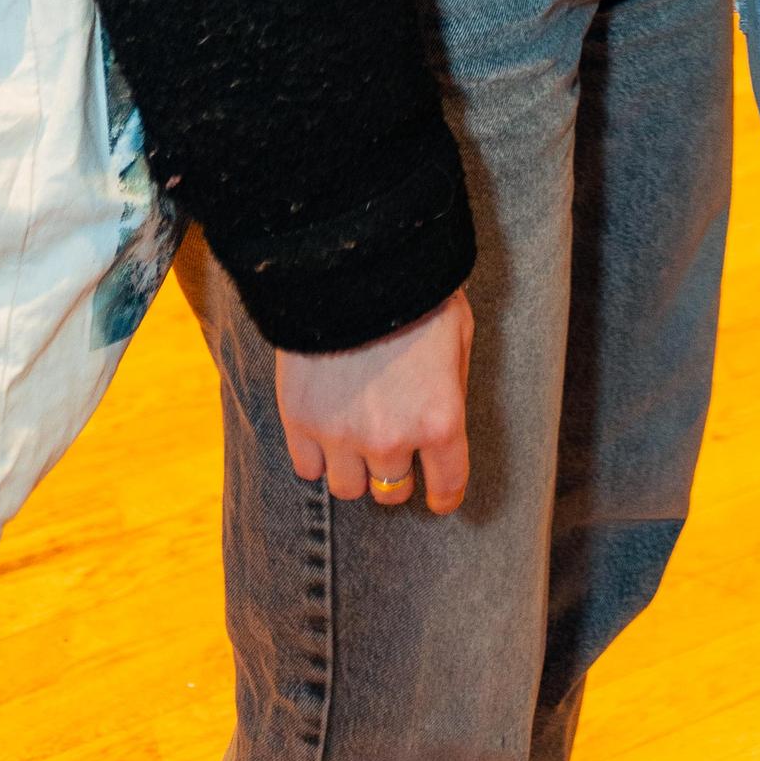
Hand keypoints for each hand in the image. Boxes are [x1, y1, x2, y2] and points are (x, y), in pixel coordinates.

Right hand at [276, 288, 473, 511]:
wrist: (352, 265)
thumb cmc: (416, 294)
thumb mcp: (458, 334)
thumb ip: (452, 387)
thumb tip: (443, 422)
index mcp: (440, 419)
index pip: (447, 487)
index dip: (443, 496)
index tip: (438, 495)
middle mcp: (392, 439)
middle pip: (393, 493)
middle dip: (396, 472)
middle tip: (391, 444)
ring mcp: (342, 435)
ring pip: (348, 489)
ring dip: (355, 469)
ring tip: (354, 437)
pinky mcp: (301, 422)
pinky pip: (309, 469)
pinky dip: (317, 456)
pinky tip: (324, 429)